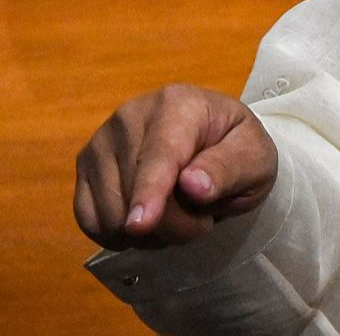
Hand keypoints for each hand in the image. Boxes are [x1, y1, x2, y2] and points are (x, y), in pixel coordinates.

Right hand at [74, 83, 277, 250]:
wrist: (215, 144)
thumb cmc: (239, 149)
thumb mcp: (256, 158)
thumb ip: (229, 169)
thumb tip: (192, 185)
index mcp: (178, 104)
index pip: (160, 155)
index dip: (150, 192)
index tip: (140, 225)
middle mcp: (129, 116)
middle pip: (136, 192)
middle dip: (174, 225)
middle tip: (203, 219)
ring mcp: (100, 142)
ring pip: (110, 213)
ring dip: (150, 233)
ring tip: (179, 215)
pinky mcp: (83, 169)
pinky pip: (89, 219)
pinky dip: (119, 235)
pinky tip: (148, 222)